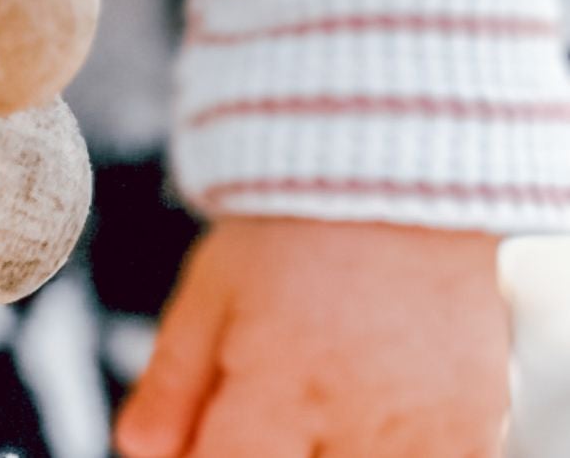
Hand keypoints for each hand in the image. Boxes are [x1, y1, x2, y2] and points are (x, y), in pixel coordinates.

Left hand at [113, 218, 508, 457]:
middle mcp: (354, 422)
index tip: (208, 434)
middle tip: (267, 408)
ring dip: (328, 449)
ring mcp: (422, 435)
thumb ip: (174, 378)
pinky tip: (370, 417)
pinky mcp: (474, 435)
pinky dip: (389, 450)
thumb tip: (137, 448)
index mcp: (280, 384)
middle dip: (272, 445)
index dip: (202, 456)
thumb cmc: (289, 232)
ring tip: (315, 400)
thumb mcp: (212, 290)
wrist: (393, 182)